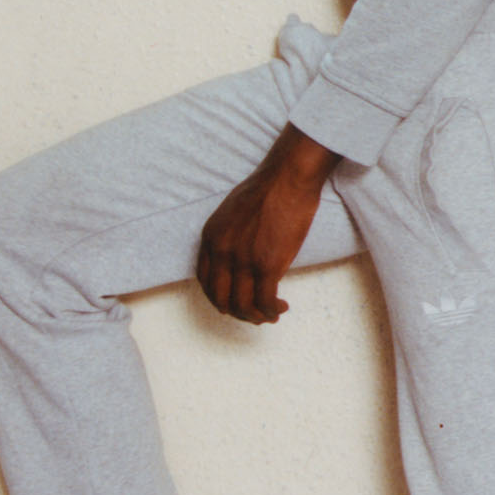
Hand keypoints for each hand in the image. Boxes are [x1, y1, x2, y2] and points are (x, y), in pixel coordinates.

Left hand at [196, 123, 339, 323]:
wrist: (288, 178)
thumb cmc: (268, 188)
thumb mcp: (233, 212)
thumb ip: (230, 235)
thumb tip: (242, 252)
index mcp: (211, 238)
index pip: (206, 281)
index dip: (220, 297)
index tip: (235, 300)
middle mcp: (221, 252)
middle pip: (221, 299)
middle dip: (238, 312)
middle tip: (254, 313)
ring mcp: (243, 261)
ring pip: (242, 305)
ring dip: (256, 316)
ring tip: (271, 314)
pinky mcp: (267, 265)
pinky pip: (264, 301)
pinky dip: (271, 310)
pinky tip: (280, 307)